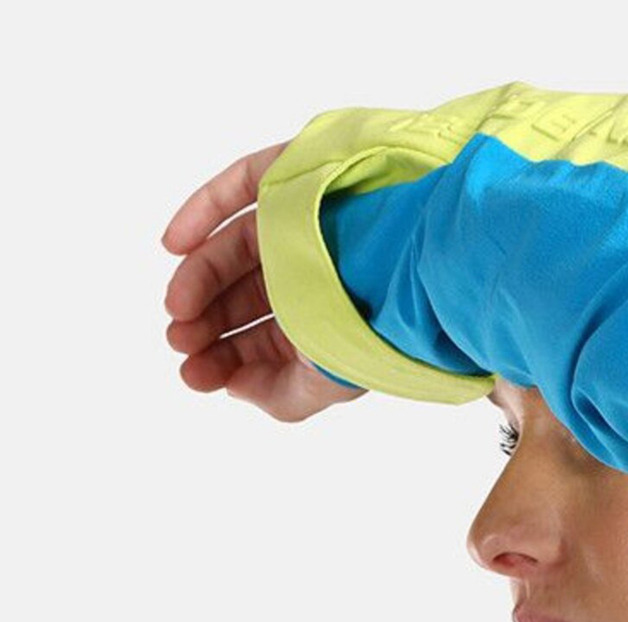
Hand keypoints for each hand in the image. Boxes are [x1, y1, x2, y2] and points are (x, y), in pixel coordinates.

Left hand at [161, 142, 365, 421]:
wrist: (411, 263)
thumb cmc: (379, 325)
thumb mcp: (328, 382)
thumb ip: (281, 397)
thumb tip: (236, 385)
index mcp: (327, 317)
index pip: (264, 339)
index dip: (226, 359)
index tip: (194, 374)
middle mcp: (313, 269)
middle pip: (243, 298)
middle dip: (207, 325)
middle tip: (181, 343)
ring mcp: (301, 221)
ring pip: (231, 249)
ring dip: (196, 280)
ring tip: (178, 309)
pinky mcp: (293, 177)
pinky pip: (238, 188)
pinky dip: (200, 213)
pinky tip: (174, 246)